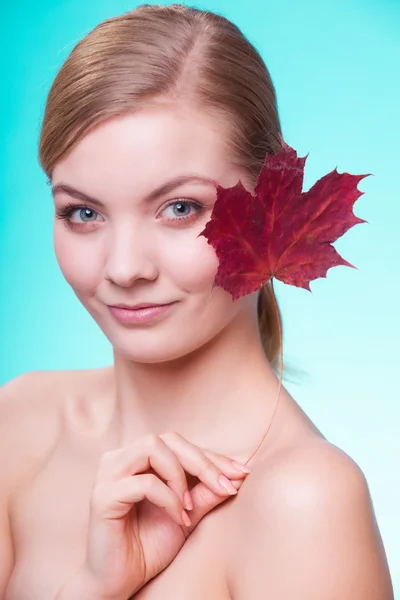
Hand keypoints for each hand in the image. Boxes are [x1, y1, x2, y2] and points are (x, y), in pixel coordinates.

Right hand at [75, 432, 249, 598]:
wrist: (119, 582)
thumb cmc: (148, 546)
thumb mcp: (187, 515)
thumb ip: (206, 493)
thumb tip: (238, 474)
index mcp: (137, 459)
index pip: (179, 444)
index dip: (212, 457)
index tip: (241, 472)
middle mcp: (120, 459)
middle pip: (167, 438)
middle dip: (202, 461)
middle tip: (224, 486)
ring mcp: (108, 474)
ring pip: (152, 447)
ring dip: (180, 475)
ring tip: (190, 505)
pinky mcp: (102, 496)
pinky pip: (144, 483)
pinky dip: (169, 499)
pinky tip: (179, 519)